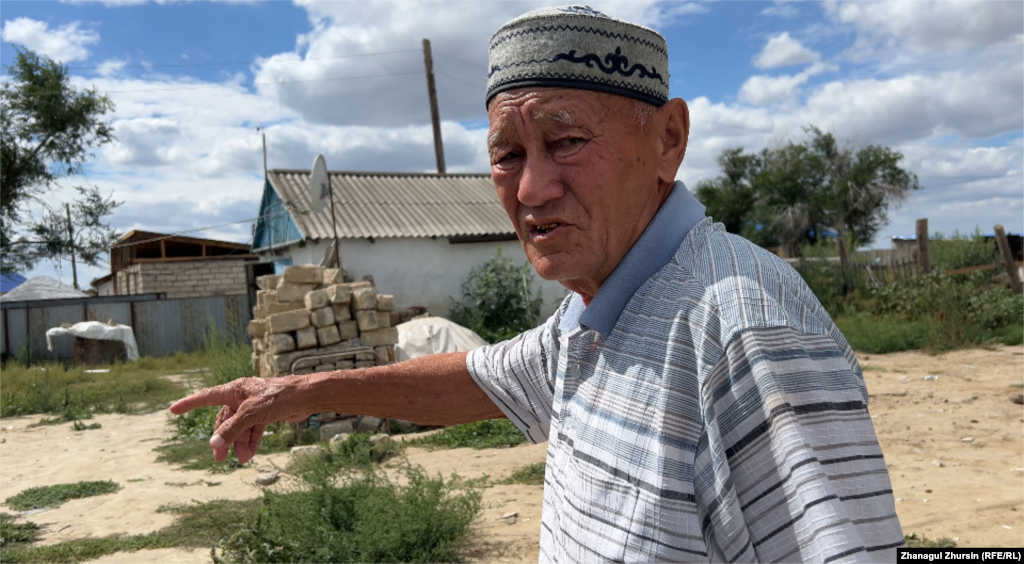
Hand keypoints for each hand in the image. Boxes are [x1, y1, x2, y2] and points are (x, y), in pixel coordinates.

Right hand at [169, 377, 311, 463]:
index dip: (189, 404)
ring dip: (238, 443)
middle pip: (224, 420)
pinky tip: (250, 454)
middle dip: (222, 439)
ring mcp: (253, 406)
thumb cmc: (279, 397)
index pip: (206, 397)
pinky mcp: (265, 414)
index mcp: (235, 390)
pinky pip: (252, 430)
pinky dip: (250, 441)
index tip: (173, 410)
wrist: (306, 397)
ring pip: (239, 427)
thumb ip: (232, 429)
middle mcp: (242, 396)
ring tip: (242, 460)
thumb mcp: (252, 414)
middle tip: (220, 458)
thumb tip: (214, 444)